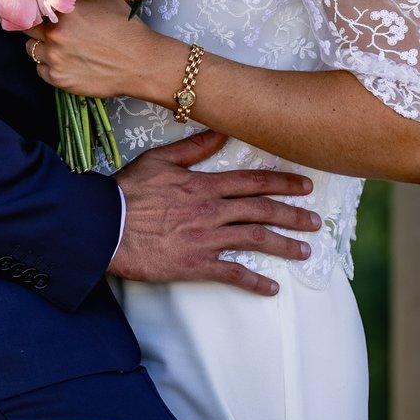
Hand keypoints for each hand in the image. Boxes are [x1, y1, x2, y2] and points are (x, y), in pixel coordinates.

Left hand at [25, 0, 143, 98]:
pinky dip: (48, 67)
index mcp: (64, 10)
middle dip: (35, 26)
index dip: (34, 6)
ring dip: (41, 46)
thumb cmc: (126, 28)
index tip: (38, 9)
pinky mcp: (58, 79)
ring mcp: (54, 58)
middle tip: (47, 28)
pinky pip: (40, 71)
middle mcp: (54, 33)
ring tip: (58, 46)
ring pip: (31, 49)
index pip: (33, 5)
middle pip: (27, 27)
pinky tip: (63, 62)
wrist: (139, 62)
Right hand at [110, 127, 319, 297]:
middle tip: (315, 221)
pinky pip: (233, 274)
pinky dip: (254, 282)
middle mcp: (212, 211)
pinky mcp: (195, 264)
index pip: (253, 181)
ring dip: (284, 245)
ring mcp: (206, 239)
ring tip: (304, 251)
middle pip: (262, 211)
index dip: (283, 182)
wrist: (105, 227)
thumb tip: (221, 132)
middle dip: (293, 215)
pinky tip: (272, 288)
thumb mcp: (160, 160)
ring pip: (255, 240)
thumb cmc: (128, 191)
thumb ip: (194, 148)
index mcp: (205, 185)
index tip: (305, 186)